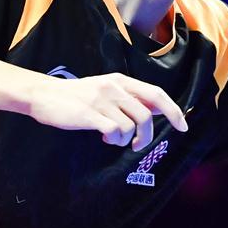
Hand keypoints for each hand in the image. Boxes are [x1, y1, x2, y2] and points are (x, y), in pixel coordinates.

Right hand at [28, 72, 187, 150]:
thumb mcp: (107, 90)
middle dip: (146, 136)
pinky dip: (114, 139)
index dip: (173, 111)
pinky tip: (104, 138)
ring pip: (131, 126)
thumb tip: (157, 110)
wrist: (44, 95)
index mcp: (122, 81)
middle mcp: (115, 87)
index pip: (156, 94)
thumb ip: (130, 99)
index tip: (183, 127)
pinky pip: (114, 131)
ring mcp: (102, 99)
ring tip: (112, 139)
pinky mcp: (89, 113)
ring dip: (125, 139)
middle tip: (137, 146)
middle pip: (146, 115)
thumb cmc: (78, 97)